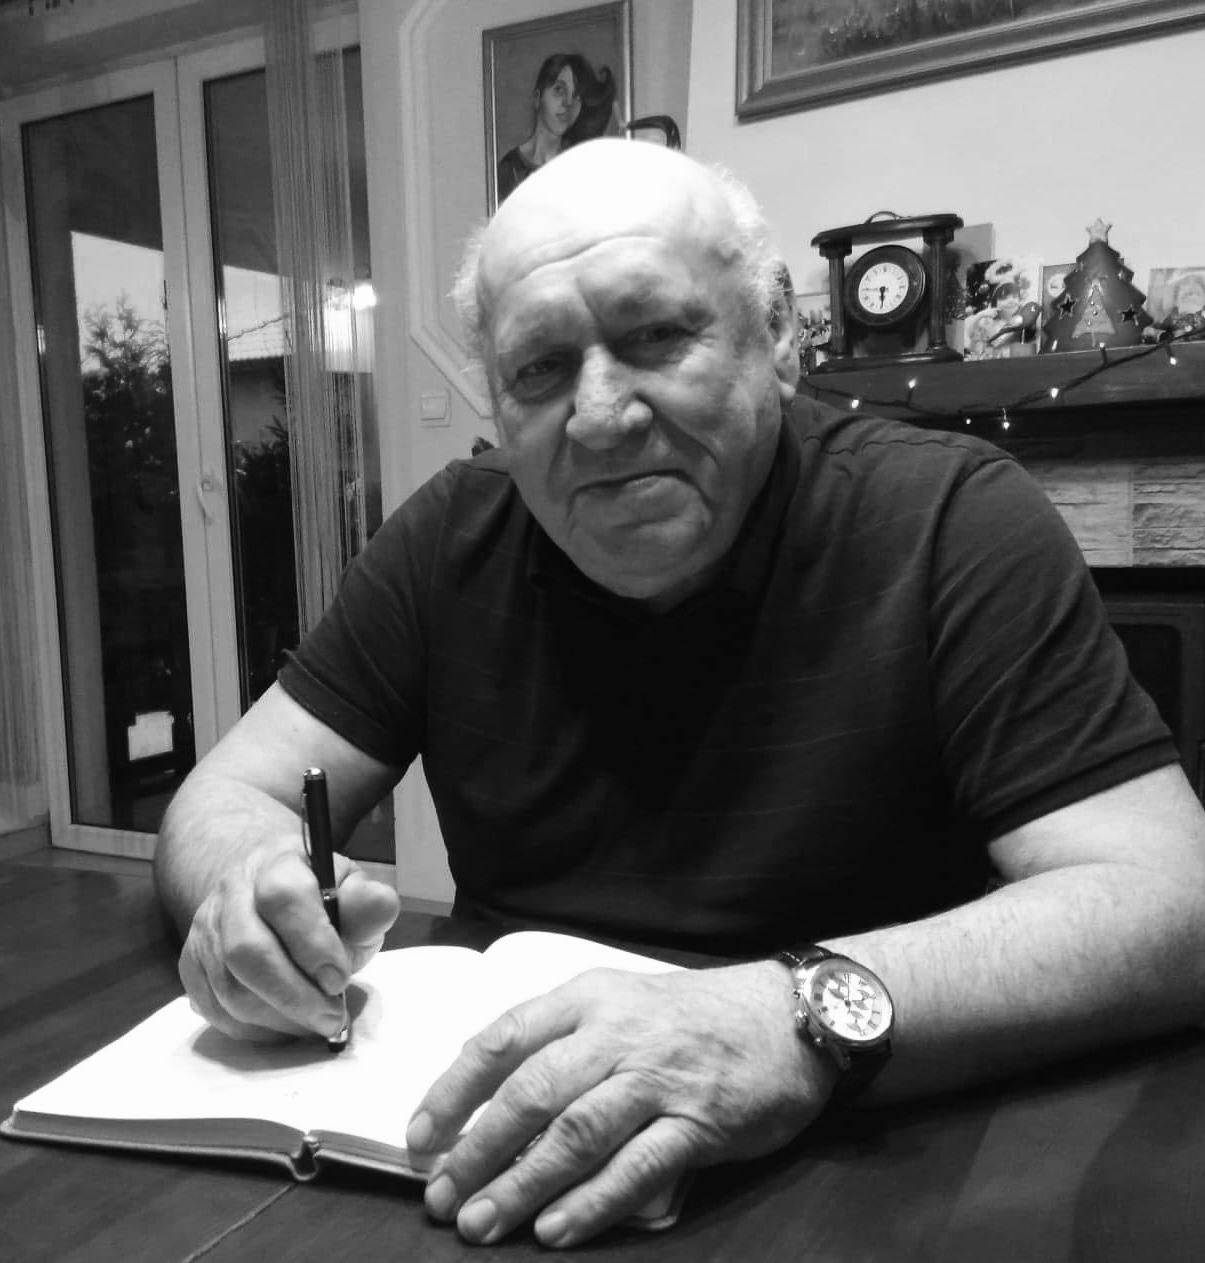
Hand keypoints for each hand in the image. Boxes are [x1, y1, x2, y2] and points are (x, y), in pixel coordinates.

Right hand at [178, 844, 399, 1040]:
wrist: (266, 890)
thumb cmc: (320, 898)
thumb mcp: (352, 892)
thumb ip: (366, 904)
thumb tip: (382, 906)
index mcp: (277, 863)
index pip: (283, 898)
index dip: (313, 944)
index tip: (340, 979)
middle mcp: (232, 892)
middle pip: (246, 950)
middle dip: (294, 995)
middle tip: (331, 1018)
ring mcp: (205, 928)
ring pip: (229, 988)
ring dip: (277, 1018)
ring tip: (314, 1023)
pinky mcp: (191, 963)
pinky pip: (214, 1009)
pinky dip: (254, 1030)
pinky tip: (285, 1025)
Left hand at [405, 960, 836, 1247]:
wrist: (786, 1015)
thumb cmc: (692, 1015)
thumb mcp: (621, 1002)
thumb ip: (565, 1042)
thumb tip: (492, 1103)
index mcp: (589, 998)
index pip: (504, 1039)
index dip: (455, 1090)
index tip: (421, 1136)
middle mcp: (617, 1034)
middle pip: (531, 1093)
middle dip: (477, 1150)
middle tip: (441, 1196)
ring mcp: (659, 1079)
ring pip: (575, 1135)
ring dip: (521, 1185)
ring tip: (481, 1223)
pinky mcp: (699, 1123)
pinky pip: (636, 1169)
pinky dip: (590, 1202)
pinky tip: (554, 1230)